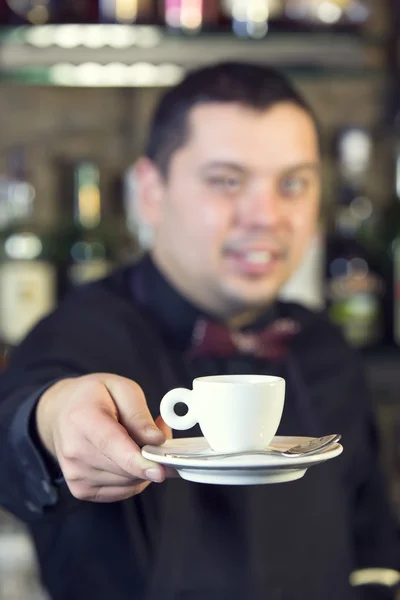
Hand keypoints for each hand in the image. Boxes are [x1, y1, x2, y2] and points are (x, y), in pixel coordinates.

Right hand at [35, 374, 172, 501]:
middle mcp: (74, 451)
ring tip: (138, 442)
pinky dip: (133, 478)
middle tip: (158, 438)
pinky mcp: (81, 490)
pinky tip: (128, 457)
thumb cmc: (92, 397)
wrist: (60, 412)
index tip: (159, 470)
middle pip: (124, 469)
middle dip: (151, 458)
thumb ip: (139, 415)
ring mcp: (75, 474)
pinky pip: (122, 491)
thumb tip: (157, 440)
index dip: (137, 461)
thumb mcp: (121, 388)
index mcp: (83, 419)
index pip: (112, 445)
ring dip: (143, 467)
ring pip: (127, 482)